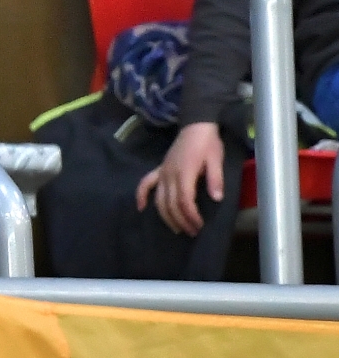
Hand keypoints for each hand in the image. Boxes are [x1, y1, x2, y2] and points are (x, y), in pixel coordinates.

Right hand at [136, 122, 224, 236]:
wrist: (196, 125)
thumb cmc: (208, 143)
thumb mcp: (216, 159)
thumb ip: (215, 179)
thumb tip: (217, 198)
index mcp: (184, 173)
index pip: (184, 201)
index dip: (191, 216)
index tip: (199, 226)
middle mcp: (169, 175)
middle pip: (171, 204)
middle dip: (181, 221)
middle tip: (192, 232)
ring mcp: (162, 173)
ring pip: (159, 199)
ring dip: (166, 216)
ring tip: (177, 229)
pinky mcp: (159, 170)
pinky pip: (146, 184)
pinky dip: (141, 196)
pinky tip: (141, 207)